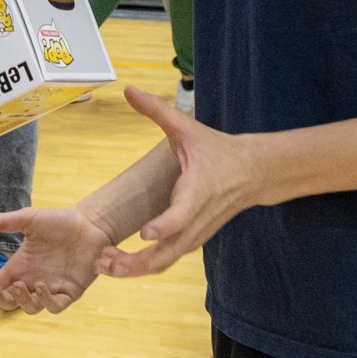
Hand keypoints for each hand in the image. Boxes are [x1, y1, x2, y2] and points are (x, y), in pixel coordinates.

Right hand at [0, 206, 113, 312]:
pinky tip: (41, 287)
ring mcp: (51, 288)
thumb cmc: (58, 221)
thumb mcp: (28, 219)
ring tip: (18, 286)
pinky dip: (46, 301)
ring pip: (31, 308)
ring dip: (22, 301)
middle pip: (10, 302)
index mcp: (20, 266)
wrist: (89, 223)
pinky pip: (55, 306)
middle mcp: (33, 280)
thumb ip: (3, 222)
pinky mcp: (70, 291)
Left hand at [95, 87, 265, 277]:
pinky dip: (143, 267)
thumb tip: (129, 88)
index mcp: (198, 191)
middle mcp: (196, 219)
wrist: (252, 173)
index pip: (183, 215)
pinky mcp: (190, 241)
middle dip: (136, 261)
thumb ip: (157, 110)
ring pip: (165, 262)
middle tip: (104, 260)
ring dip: (135, 269)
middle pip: (168, 251)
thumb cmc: (217, 150)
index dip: (165, 226)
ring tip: (103, 265)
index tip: (145, 233)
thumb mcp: (187, 127)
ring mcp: (194, 235)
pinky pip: (166, 260)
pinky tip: (117, 265)